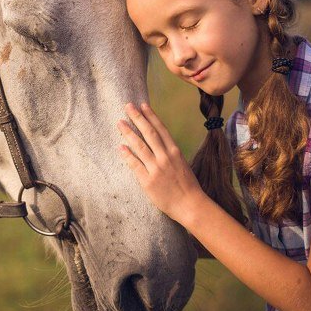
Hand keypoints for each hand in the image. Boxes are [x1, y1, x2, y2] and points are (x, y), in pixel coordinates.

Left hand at [117, 102, 206, 224]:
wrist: (190, 205)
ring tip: (119, 123)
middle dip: (137, 118)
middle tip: (127, 106)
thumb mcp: (181, 163)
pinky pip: (135, 165)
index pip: (161, 129)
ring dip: (128, 133)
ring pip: (140, 146)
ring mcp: (156, 169)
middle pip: (149, 133)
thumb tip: (158, 143)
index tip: (142, 105)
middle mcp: (165, 157)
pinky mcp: (148, 181)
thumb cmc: (187, 185)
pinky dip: (127, 155)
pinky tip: (120, 147)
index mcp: (175, 151)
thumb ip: (169, 153)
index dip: (151, 116)